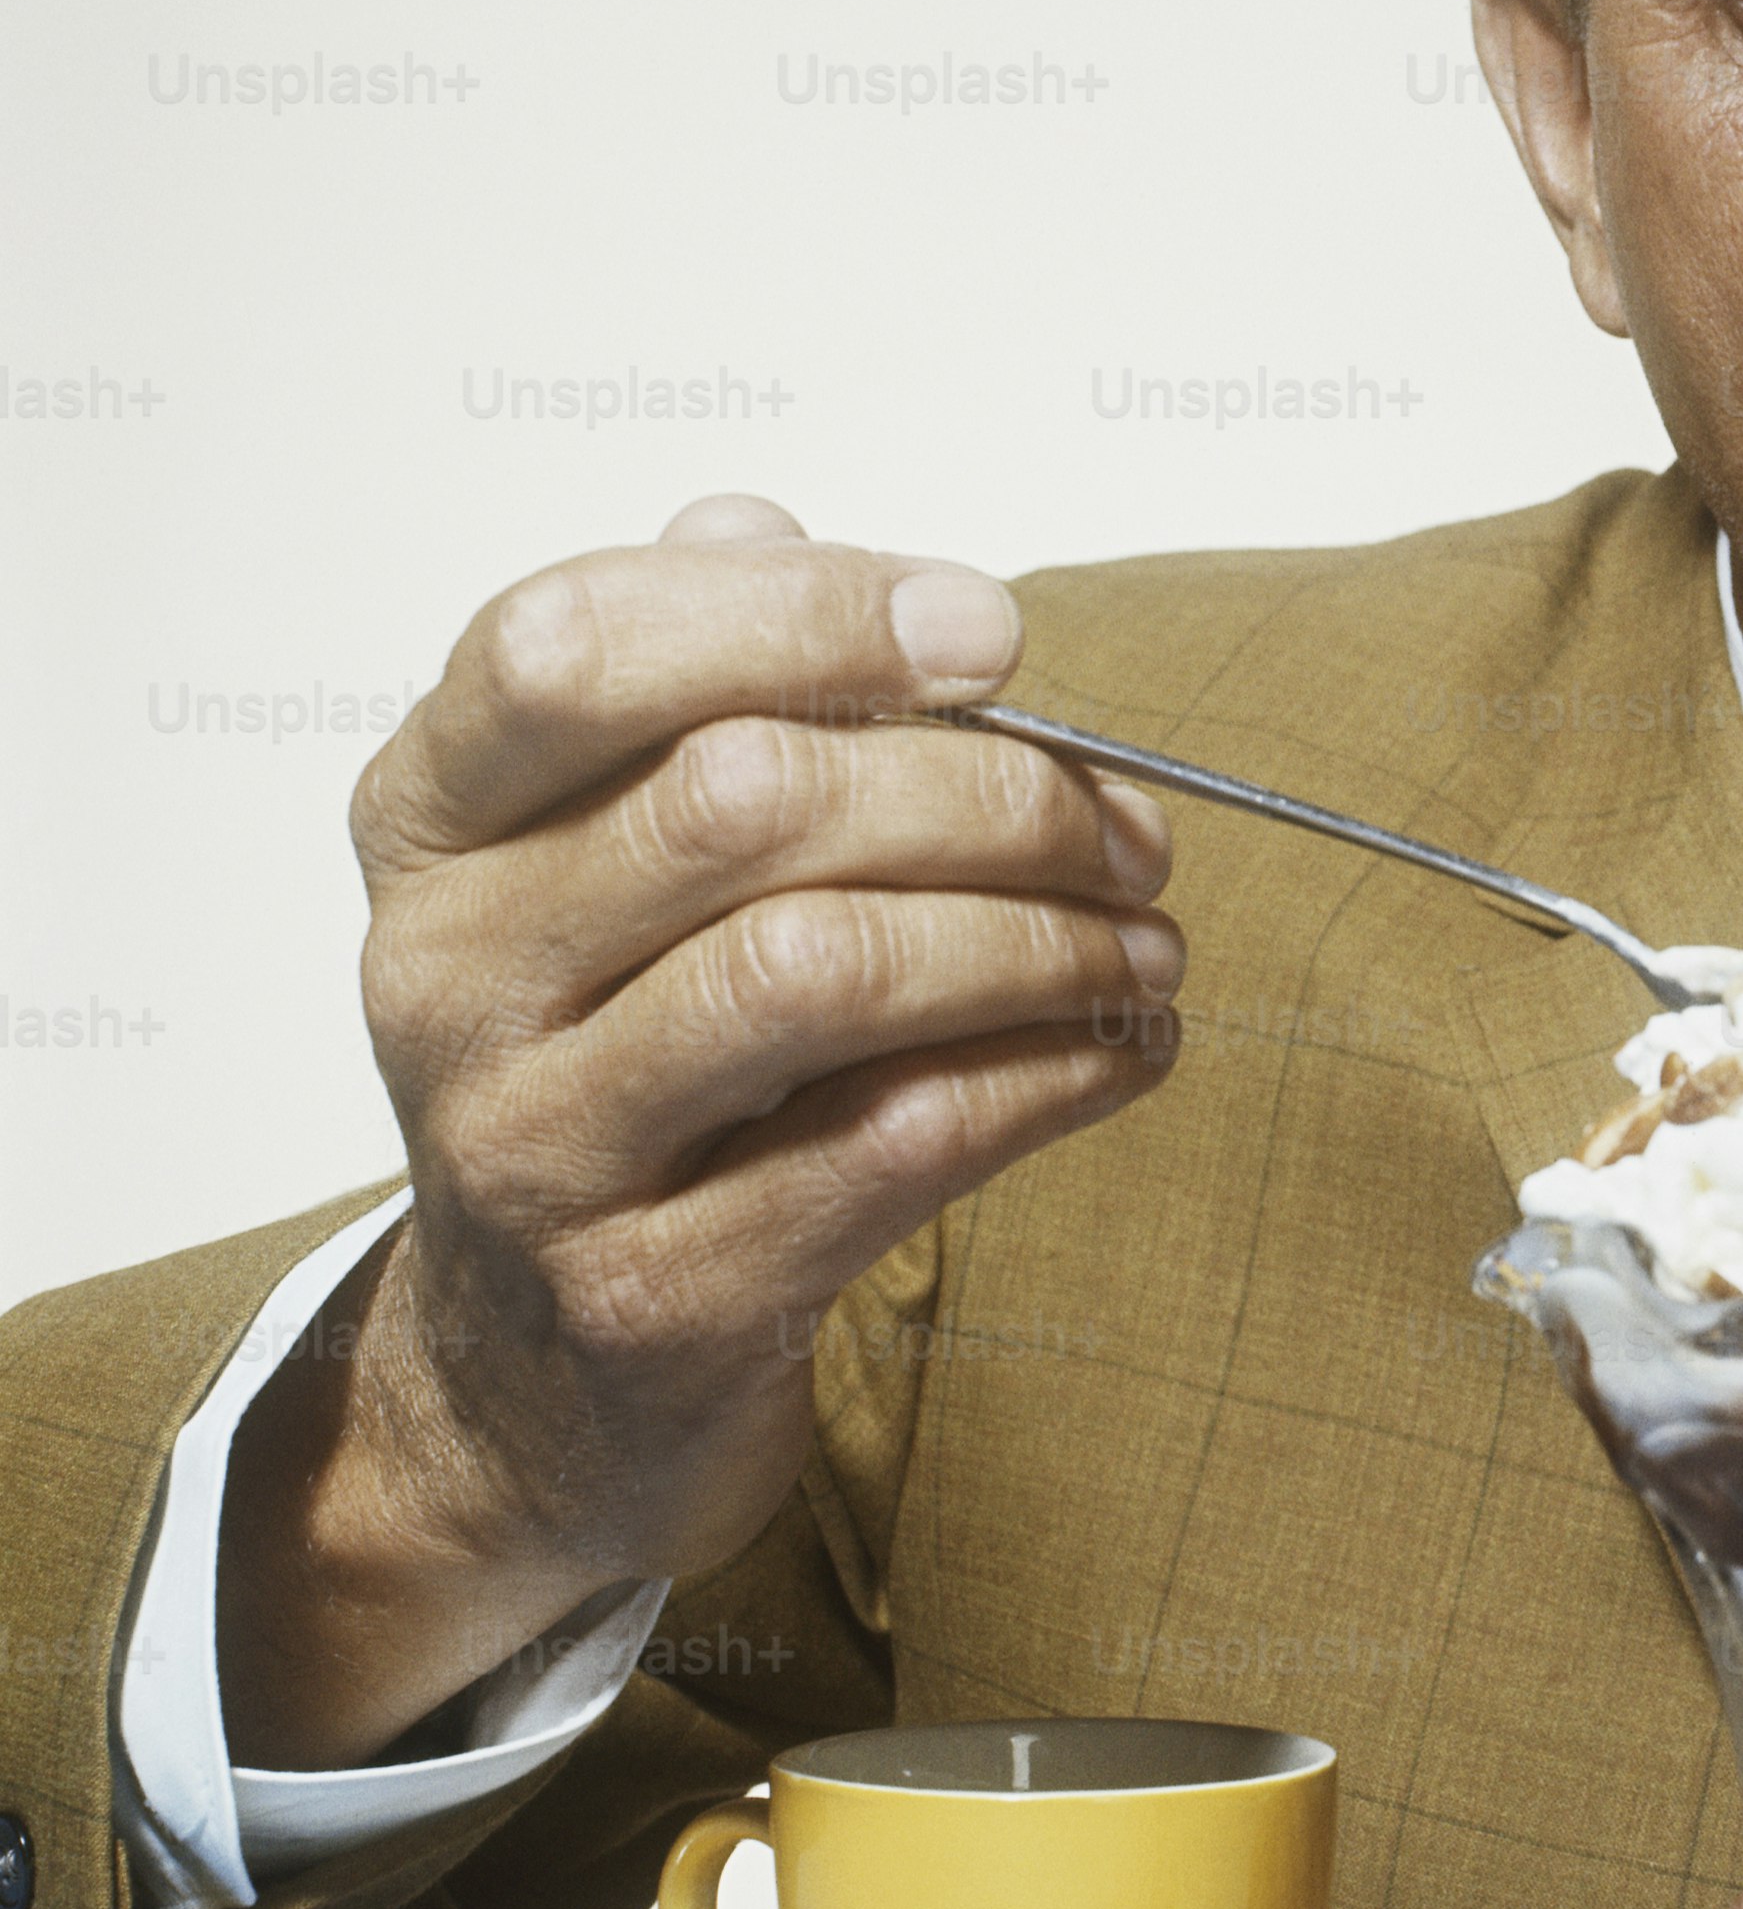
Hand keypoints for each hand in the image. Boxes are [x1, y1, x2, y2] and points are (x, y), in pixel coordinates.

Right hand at [217, 496, 1182, 1767]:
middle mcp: (447, 974)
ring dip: (1040, 941)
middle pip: (745, 798)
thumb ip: (688, 684)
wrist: (539, 1386)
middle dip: (991, 794)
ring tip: (1146, 946)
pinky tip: (1120, 1052)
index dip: (805, 610)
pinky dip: (1048, 1077)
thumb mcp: (613, 863)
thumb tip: (762, 522)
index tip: (992, 634)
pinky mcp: (652, 1296)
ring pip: (823, 968)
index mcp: (431, 823)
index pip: (576, 645)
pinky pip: (894, 1142)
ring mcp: (533, 1145)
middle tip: (1132, 830)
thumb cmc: (626, 1067)